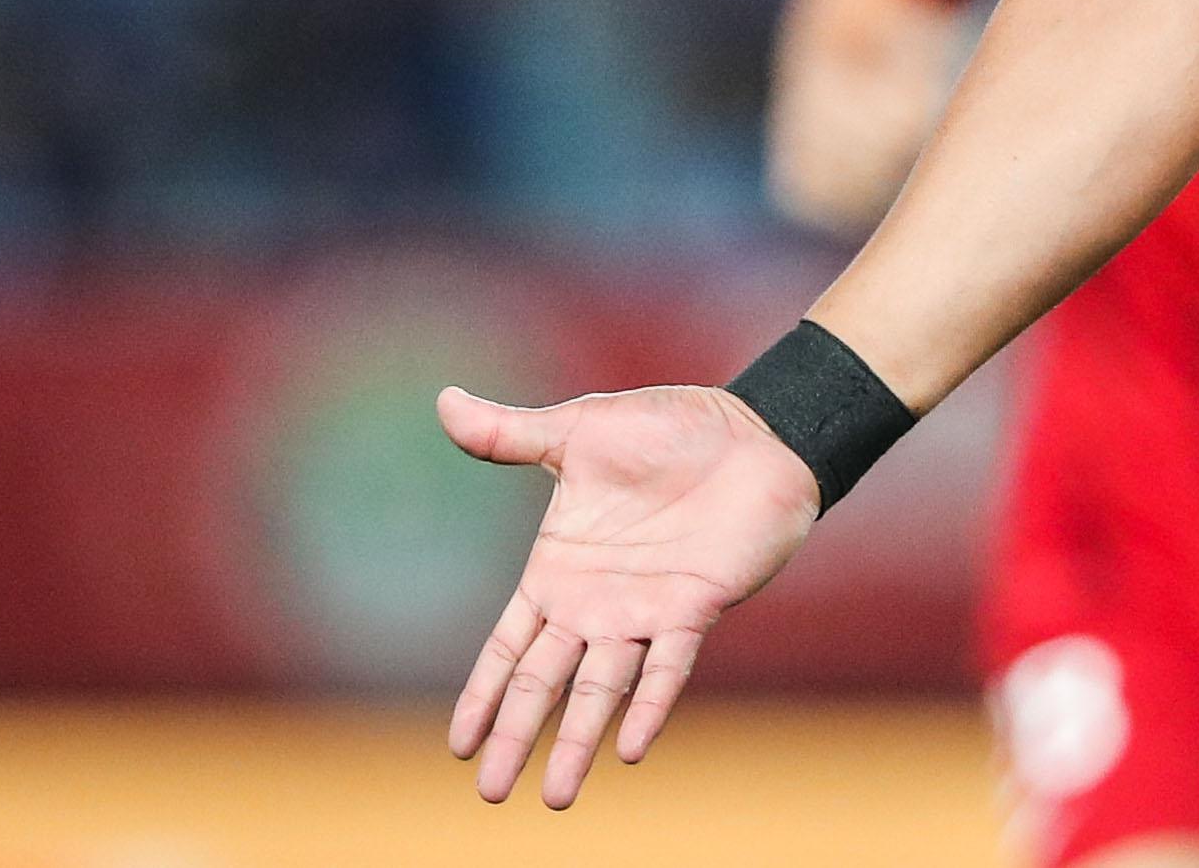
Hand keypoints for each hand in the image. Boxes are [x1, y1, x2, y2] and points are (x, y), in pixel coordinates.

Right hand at [438, 383, 823, 806]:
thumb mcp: (578, 429)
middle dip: (513, 737)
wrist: (756, 427)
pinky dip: (649, 706)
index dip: (483, 694)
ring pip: (600, 690)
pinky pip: (668, 667)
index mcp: (560, 569)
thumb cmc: (669, 427)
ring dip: (577, 741)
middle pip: (544, 684)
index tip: (455, 747)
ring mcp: (645, 610)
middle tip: (488, 795)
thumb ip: (511, 434)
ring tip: (554, 797)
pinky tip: (629, 748)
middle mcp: (597, 603)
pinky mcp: (696, 606)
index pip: (509, 646)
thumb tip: (442, 401)